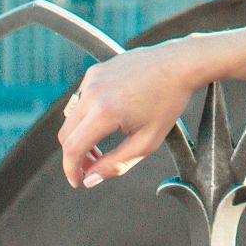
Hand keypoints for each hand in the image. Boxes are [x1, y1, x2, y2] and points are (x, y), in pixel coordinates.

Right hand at [56, 43, 200, 188]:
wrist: (178, 64)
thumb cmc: (167, 102)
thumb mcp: (146, 141)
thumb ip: (116, 164)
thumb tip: (90, 179)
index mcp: (104, 112)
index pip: (72, 148)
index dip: (71, 170)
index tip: (78, 181)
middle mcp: (92, 93)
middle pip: (66, 134)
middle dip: (76, 155)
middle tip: (93, 165)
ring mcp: (91, 79)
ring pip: (72, 117)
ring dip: (81, 134)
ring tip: (104, 142)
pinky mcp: (94, 71)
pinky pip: (82, 99)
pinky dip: (88, 114)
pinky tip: (112, 115)